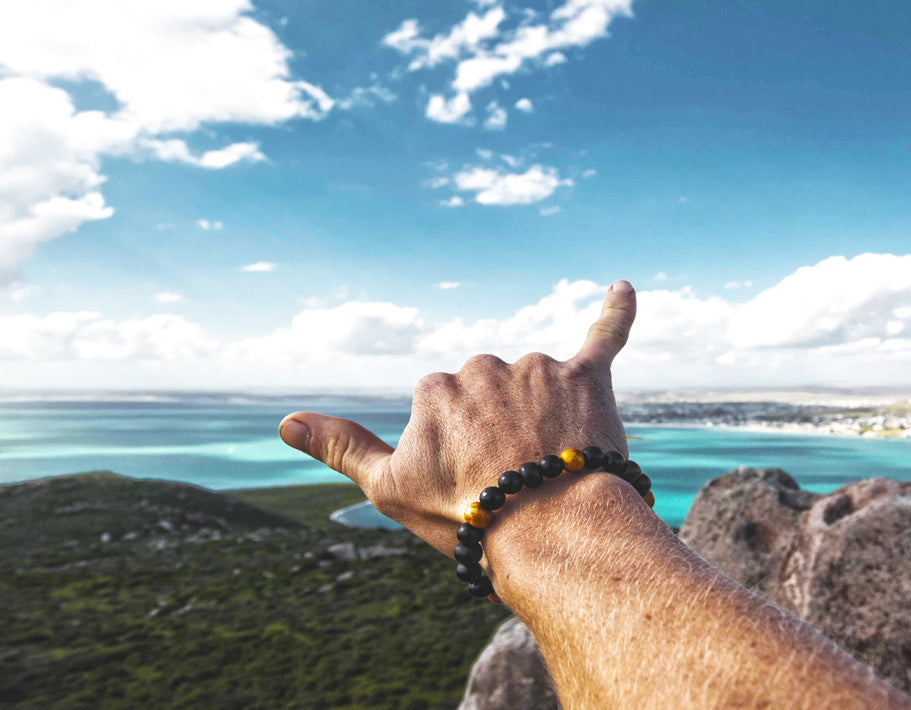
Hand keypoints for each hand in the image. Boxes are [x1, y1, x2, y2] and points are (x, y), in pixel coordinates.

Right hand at [278, 280, 636, 555]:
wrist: (550, 532)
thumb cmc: (467, 517)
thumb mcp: (389, 490)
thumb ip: (341, 447)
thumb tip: (286, 421)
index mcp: (436, 387)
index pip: (446, 414)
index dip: (460, 457)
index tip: (472, 487)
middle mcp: (484, 365)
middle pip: (491, 396)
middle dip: (500, 433)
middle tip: (513, 482)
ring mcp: (537, 369)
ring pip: (536, 386)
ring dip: (543, 419)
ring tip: (550, 471)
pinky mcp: (587, 376)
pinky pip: (604, 336)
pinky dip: (615, 313)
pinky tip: (624, 289)